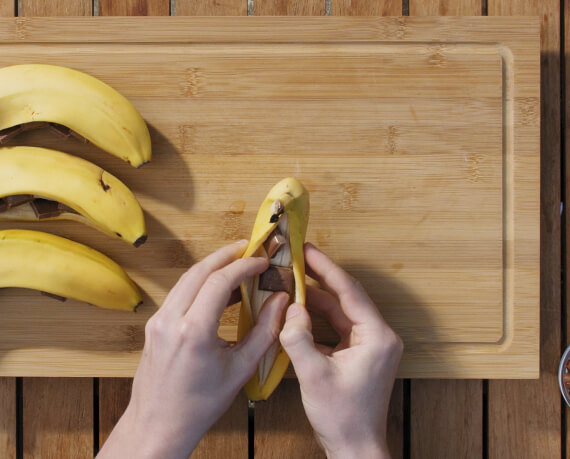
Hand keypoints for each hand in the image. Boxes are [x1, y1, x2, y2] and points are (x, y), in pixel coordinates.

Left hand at [98, 240, 287, 458]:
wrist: (158, 425)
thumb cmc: (200, 404)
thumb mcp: (240, 369)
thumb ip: (265, 331)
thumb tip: (281, 300)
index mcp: (193, 331)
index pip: (219, 280)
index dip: (244, 265)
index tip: (263, 261)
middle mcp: (170, 319)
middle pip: (199, 270)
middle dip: (226, 255)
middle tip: (249, 248)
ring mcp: (158, 320)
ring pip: (186, 278)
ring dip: (212, 266)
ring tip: (237, 264)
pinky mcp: (154, 324)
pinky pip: (179, 292)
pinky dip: (200, 282)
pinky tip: (218, 288)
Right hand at [279, 243, 402, 458]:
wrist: (355, 448)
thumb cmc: (342, 418)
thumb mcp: (314, 376)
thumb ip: (298, 339)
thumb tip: (290, 310)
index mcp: (377, 337)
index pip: (349, 292)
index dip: (326, 268)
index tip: (308, 250)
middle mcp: (378, 336)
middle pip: (346, 297)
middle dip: (320, 279)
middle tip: (296, 259)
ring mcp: (371, 344)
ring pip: (340, 311)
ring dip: (317, 299)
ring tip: (292, 281)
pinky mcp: (360, 352)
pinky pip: (338, 326)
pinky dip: (319, 318)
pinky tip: (299, 310)